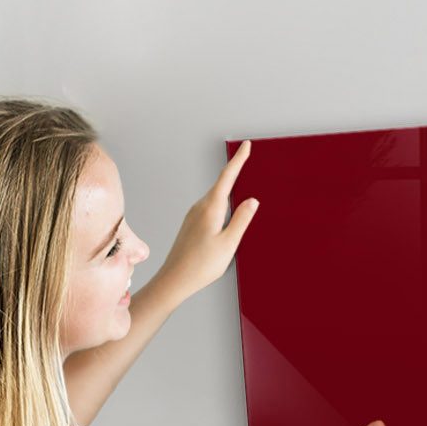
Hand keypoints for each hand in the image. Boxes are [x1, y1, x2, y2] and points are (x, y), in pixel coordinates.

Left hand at [153, 140, 260, 302]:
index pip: (227, 177)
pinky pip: (210, 205)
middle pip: (221, 183)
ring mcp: (194, 215)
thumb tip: (252, 200)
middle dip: (235, 170)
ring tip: (240, 178)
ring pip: (215, 195)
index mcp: (211, 209)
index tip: (245, 145)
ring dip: (228, 186)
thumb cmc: (201, 266)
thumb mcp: (229, 244)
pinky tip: (226, 207)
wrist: (174, 279)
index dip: (238, 160)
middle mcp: (200, 208)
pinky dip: (221, 200)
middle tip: (246, 155)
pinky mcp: (192, 224)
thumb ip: (241, 220)